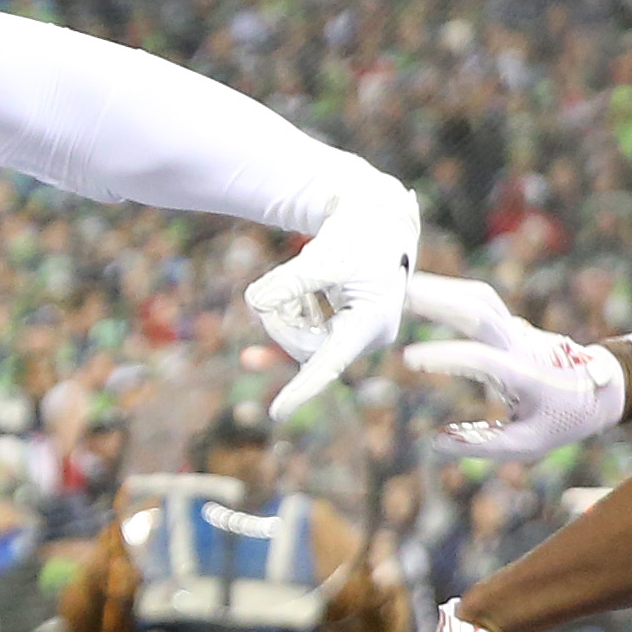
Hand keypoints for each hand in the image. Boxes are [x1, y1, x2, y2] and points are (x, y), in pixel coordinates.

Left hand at [248, 168, 422, 422]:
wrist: (377, 218)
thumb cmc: (359, 234)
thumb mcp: (324, 255)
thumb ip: (290, 281)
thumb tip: (254, 303)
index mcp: (370, 323)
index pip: (329, 363)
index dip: (302, 389)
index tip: (277, 413)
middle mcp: (366, 336)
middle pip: (306, 349)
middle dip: (280, 323)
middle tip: (264, 292)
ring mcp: (354, 334)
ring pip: (302, 342)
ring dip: (286, 316)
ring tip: (293, 279)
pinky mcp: (341, 328)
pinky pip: (304, 337)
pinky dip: (287, 321)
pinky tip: (254, 352)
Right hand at [398, 273, 629, 461]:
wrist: (598, 389)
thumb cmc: (562, 420)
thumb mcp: (529, 444)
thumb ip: (483, 445)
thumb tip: (436, 442)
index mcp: (524, 373)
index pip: (480, 359)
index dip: (445, 356)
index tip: (409, 359)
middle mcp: (519, 344)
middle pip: (479, 311)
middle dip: (439, 300)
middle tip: (400, 294)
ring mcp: (515, 330)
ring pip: (479, 298)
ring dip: (443, 288)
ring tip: (404, 286)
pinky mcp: (508, 326)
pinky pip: (478, 302)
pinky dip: (450, 293)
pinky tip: (423, 293)